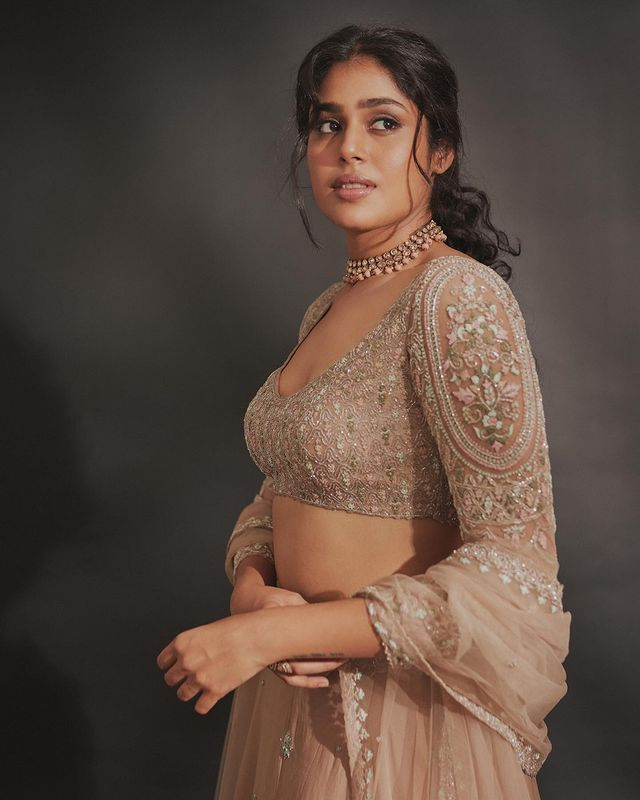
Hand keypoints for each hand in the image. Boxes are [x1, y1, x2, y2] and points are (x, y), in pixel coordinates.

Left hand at [156, 614, 265, 714]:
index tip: (173, 667)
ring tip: (199, 687)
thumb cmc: (237, 629)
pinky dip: (204, 704)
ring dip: (189, 692)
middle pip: (170, 680)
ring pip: (182, 695)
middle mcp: (187, 661)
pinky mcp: (214, 691)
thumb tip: (189, 655)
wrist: (257, 636)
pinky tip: (209, 698)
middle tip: (188, 676)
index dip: (169, 665)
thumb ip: (193, 644)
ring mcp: (199, 678)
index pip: (163, 662)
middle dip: (179, 678)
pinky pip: (200, 707)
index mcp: (182, 643)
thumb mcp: (207, 629)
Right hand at [230, 584, 348, 686]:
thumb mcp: (289, 598)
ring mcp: (270, 657)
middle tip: (344, 654)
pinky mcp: (272, 662)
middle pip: (299, 661)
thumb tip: (329, 618)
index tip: (338, 642)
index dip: (319, 646)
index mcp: (272, 628)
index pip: (298, 640)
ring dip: (319, 671)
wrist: (246, 603)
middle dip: (324, 660)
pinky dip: (306, 682)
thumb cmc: (269, 598)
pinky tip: (323, 681)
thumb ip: (305, 610)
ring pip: (295, 672)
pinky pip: (289, 677)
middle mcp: (269, 648)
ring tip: (339, 664)